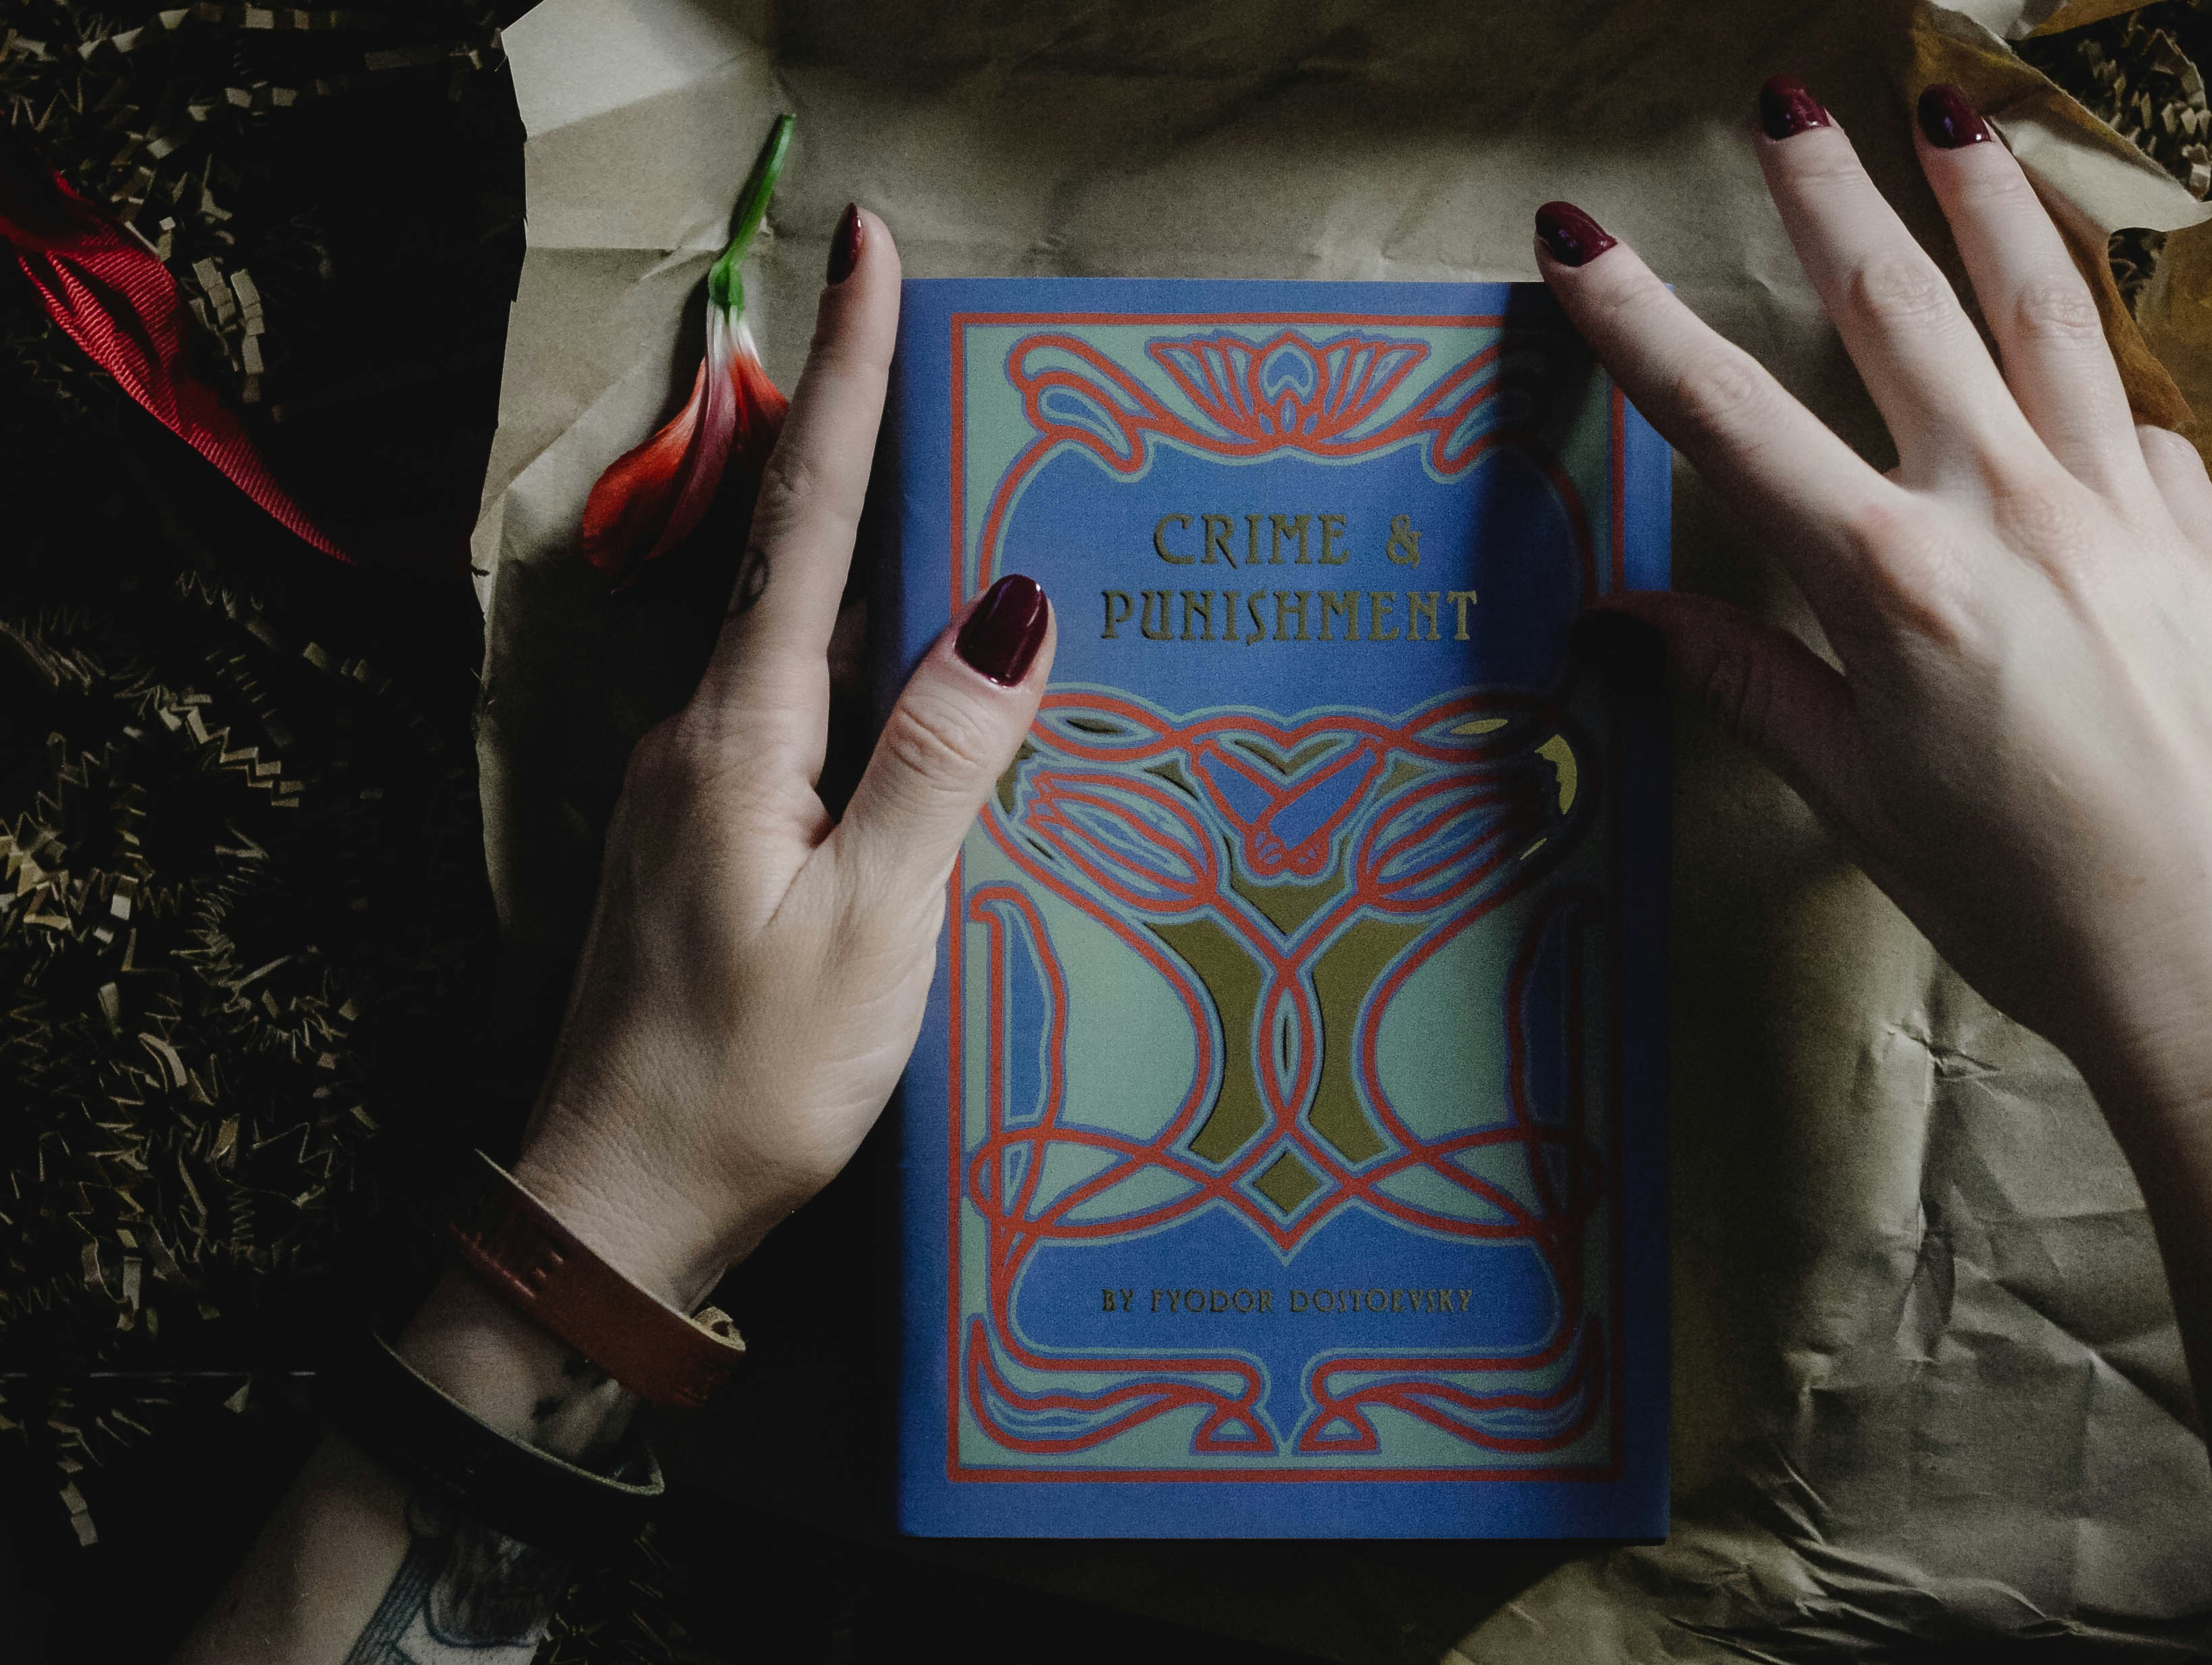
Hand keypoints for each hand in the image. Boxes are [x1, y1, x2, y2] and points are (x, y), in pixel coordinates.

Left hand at [510, 209, 1055, 1307]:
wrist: (613, 1212)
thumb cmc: (748, 1080)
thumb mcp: (874, 924)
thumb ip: (941, 762)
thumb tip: (1018, 608)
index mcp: (743, 734)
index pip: (810, 517)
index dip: (850, 375)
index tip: (869, 244)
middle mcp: (705, 735)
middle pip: (804, 554)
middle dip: (878, 441)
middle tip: (964, 358)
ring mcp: (699, 788)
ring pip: (810, 641)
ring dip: (887, 564)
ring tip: (982, 513)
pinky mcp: (710, 842)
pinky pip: (808, 719)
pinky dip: (875, 675)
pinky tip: (935, 696)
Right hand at [1538, 82, 2211, 1139]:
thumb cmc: (2027, 908)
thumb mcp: (1858, 800)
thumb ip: (1745, 679)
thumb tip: (1622, 618)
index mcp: (1892, 589)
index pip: (1729, 422)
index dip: (1634, 323)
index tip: (1573, 239)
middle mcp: (2005, 514)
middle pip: (1896, 310)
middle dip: (1825, 197)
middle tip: (1784, 103)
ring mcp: (2120, 510)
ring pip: (2042, 311)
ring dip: (1985, 201)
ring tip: (1950, 114)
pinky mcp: (2207, 535)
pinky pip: (2132, 413)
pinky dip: (2087, 358)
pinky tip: (2069, 340)